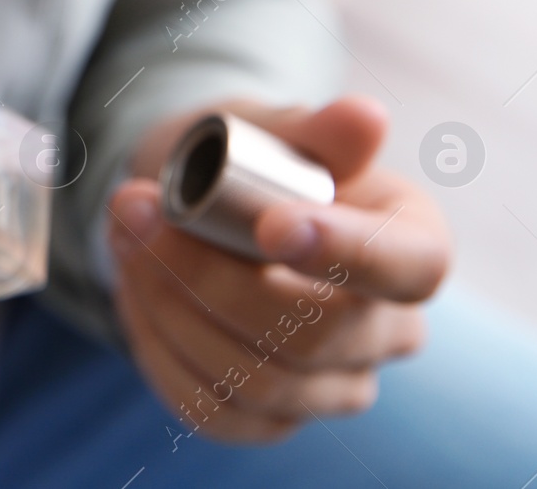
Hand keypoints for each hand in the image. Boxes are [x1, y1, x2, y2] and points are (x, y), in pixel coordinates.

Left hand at [108, 97, 449, 441]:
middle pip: (317, 335)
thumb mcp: (274, 131)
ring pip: (256, 379)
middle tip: (136, 207)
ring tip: (125, 235)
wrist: (197, 204)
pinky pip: (213, 408)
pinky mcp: (270, 418)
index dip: (347, 253)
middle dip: (212, 274)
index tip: (270, 225)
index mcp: (411, 243)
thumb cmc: (250, 163)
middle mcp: (390, 330)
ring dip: (171, 305)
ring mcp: (334, 385)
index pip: (411, 267)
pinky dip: (159, 348)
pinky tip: (134, 289)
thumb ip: (317, 132)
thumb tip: (364, 118)